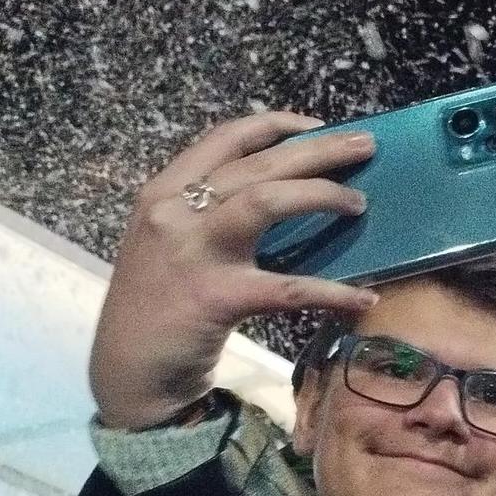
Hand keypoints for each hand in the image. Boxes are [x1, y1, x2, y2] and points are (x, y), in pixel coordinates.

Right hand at [90, 112, 380, 429]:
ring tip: (360, 204)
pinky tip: (365, 297)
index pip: (224, 138)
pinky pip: (288, 288)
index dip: (276, 125)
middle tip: (366, 146)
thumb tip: (287, 196)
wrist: (128, 370)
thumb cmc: (160, 307)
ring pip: (266, 201)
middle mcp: (174, 211)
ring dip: (321, 196)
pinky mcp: (215, 297)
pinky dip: (332, 291)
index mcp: (164, 192)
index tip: (319, 125)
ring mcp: (193, 252)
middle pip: (257, 163)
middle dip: (318, 150)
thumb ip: (211, 215)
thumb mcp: (174, 245)